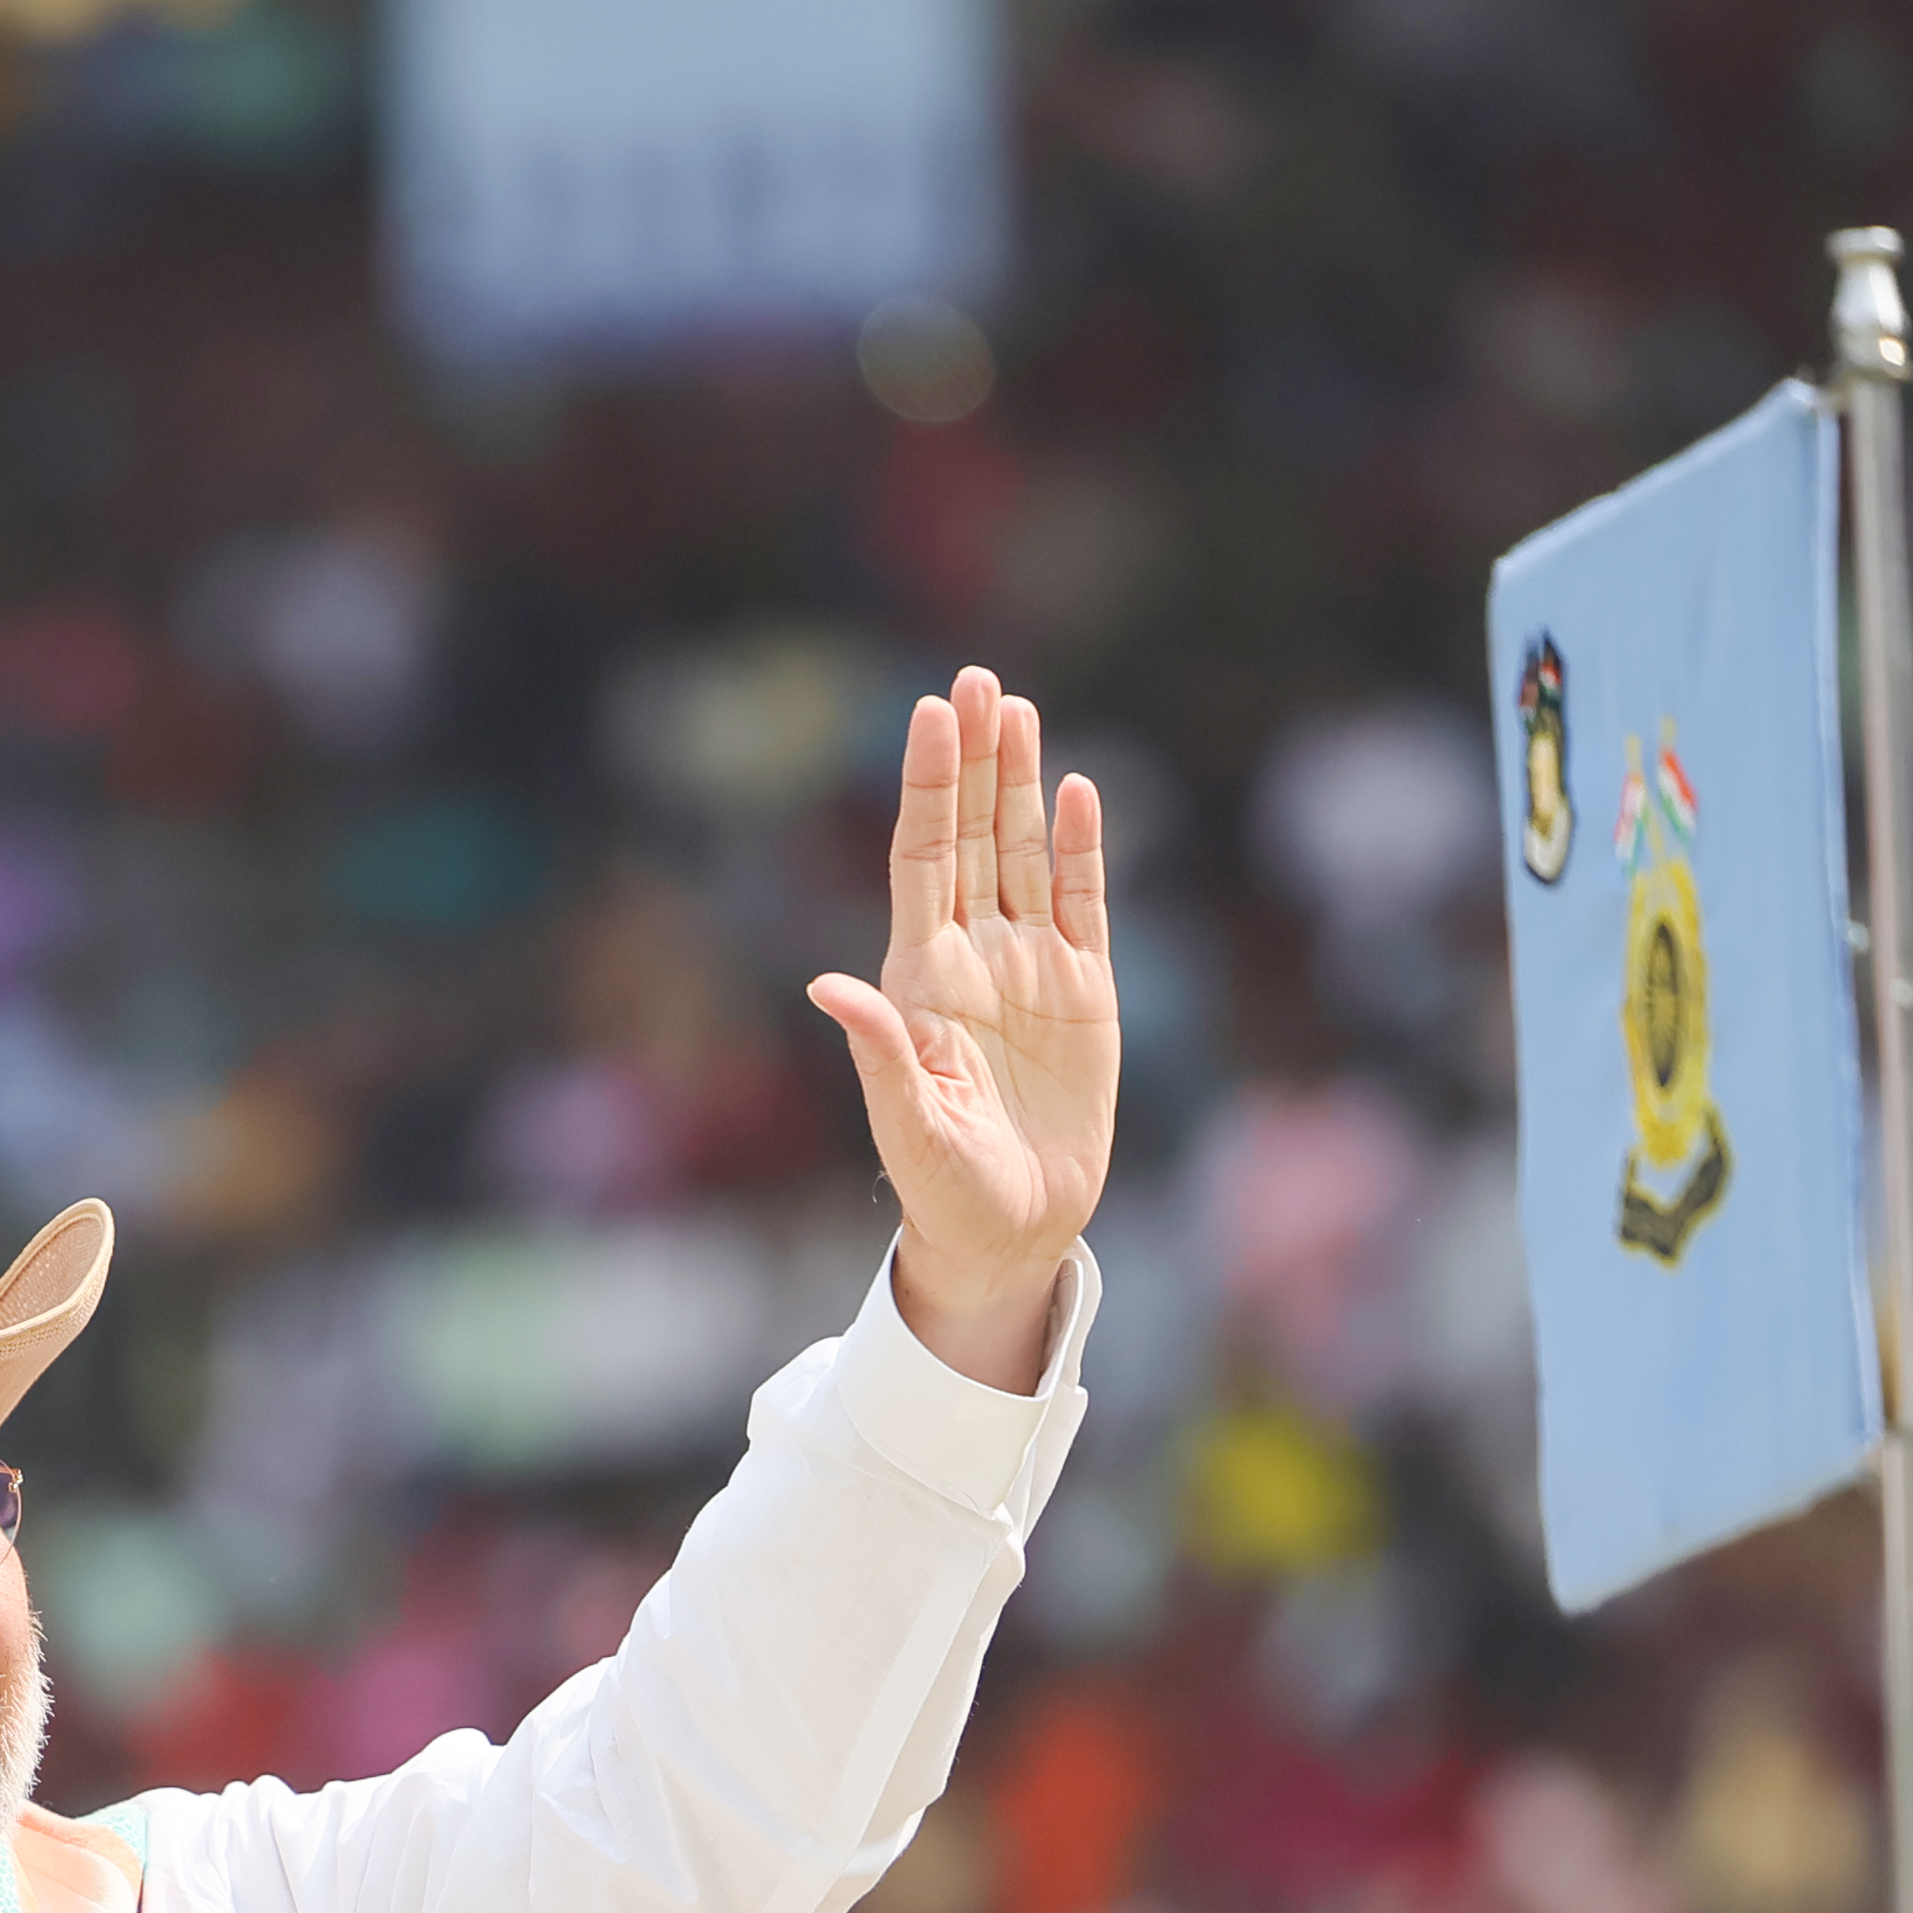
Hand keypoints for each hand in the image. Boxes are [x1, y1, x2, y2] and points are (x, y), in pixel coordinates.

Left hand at [806, 668, 1117, 1388]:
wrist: (1009, 1233)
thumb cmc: (944, 1189)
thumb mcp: (907, 1125)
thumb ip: (879, 1051)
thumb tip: (826, 986)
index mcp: (922, 977)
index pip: (923, 857)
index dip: (926, 785)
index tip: (927, 713)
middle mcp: (973, 957)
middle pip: (973, 836)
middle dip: (972, 759)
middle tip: (974, 679)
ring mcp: (1031, 969)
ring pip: (1024, 854)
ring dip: (1020, 784)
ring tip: (1016, 710)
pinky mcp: (1085, 994)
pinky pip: (1083, 903)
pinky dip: (1081, 847)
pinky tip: (1076, 792)